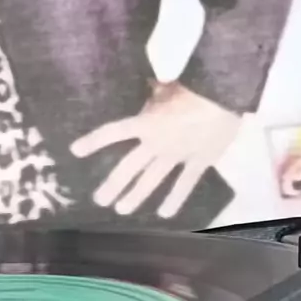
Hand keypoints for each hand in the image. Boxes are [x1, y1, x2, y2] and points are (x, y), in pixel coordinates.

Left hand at [70, 83, 239, 217]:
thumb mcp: (169, 86)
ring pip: (152, 180)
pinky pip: (185, 184)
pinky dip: (175, 199)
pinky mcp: (198, 163)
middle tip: (98, 200)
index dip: (93, 141)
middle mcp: (156, 144)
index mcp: (147, 122)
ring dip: (135, 196)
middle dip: (113, 185)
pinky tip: (165, 214)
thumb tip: (148, 86)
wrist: (225, 96)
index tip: (75, 151)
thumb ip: (154, 92)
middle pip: (129, 168)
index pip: (114, 132)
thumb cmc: (195, 86)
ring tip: (121, 209)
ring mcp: (177, 156)